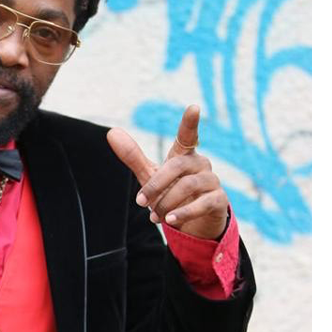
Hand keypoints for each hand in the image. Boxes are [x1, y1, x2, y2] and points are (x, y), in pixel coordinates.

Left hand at [106, 105, 228, 240]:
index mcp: (183, 155)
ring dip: (167, 202)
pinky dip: (184, 212)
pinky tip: (170, 220)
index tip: (193, 107)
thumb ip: (133, 156)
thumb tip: (112, 132)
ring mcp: (212, 181)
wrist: (192, 224)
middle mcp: (200, 164)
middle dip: (156, 184)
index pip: (188, 135)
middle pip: (177, 166)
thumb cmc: (170, 193)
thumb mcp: (150, 175)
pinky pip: (203, 203)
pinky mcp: (219, 200)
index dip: (190, 123)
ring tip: (155, 216)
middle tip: (140, 202)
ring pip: (188, 185)